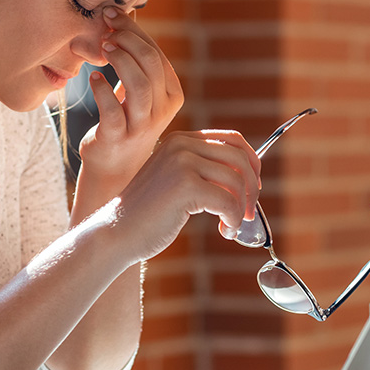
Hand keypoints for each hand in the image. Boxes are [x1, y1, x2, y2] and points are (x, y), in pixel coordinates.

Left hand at [78, 8, 182, 187]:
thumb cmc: (125, 119)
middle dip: (127, 39)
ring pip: (139, 84)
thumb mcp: (139, 91)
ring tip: (102, 47)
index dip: (135, 31)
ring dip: (119, 59)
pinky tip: (94, 78)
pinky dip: (102, 89)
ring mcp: (142, 125)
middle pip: (151, 63)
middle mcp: (163, 109)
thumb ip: (135, 60)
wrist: (114, 165)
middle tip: (106, 27)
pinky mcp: (119, 137)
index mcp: (172, 93)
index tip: (112, 15)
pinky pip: (112, 110)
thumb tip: (119, 14)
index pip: (158, 54)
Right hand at [104, 130, 261, 263]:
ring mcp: (182, 163)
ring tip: (231, 225)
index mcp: (181, 140)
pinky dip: (232, 219)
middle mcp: (182, 145)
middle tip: (248, 212)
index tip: (252, 187)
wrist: (117, 231)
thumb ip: (202, 170)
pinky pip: (228, 201)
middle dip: (251, 187)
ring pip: (236, 180)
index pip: (232, 139)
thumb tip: (248, 176)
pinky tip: (224, 231)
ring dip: (241, 208)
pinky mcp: (186, 186)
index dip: (251, 162)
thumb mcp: (175, 180)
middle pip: (239, 157)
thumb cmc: (149, 213)